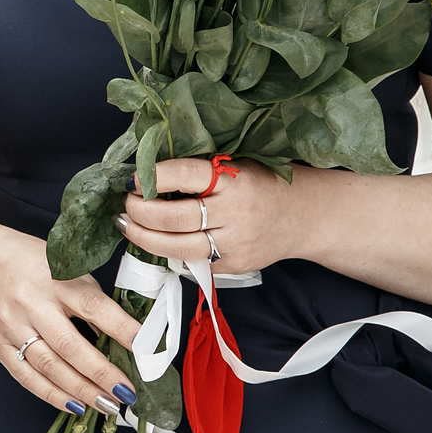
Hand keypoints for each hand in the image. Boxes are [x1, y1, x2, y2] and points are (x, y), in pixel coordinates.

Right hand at [0, 224, 145, 417]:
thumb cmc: (33, 266)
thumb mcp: (67, 269)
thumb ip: (91, 300)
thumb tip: (124, 341)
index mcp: (55, 278)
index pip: (93, 307)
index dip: (121, 329)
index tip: (145, 349)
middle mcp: (31, 302)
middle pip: (70, 345)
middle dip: (102, 374)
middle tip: (126, 393)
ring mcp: (11, 325)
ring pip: (49, 366)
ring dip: (81, 390)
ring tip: (108, 405)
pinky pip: (27, 376)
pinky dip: (52, 394)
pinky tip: (75, 405)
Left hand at [121, 157, 296, 276]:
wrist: (304, 216)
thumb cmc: (262, 184)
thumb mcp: (236, 166)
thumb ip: (198, 171)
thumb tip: (148, 175)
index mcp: (234, 180)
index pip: (184, 175)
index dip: (153, 177)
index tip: (132, 179)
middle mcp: (235, 213)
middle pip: (173, 218)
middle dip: (140, 211)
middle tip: (126, 204)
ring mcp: (235, 244)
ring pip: (178, 248)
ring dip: (144, 238)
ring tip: (127, 225)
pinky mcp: (235, 266)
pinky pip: (192, 263)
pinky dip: (170, 253)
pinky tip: (156, 241)